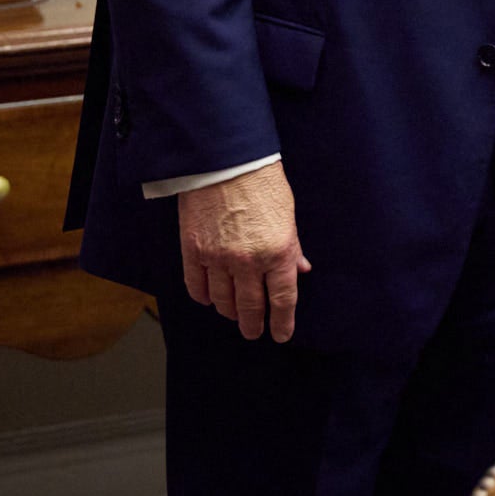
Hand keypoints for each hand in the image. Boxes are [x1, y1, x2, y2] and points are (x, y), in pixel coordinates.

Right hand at [177, 161, 309, 342]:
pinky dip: (203, 298)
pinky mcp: (193, 250)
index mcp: (278, 252)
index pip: (282, 300)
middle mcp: (248, 261)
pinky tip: (209, 299)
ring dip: (229, 312)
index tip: (281, 335)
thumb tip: (301, 270)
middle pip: (250, 307)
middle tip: (254, 333)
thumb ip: (292, 247)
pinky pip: (196, 286)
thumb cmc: (263, 183)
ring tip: (234, 315)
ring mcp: (218, 258)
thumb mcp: (288, 216)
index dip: (282, 323)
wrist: (227, 160)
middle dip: (253, 325)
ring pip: (222, 301)